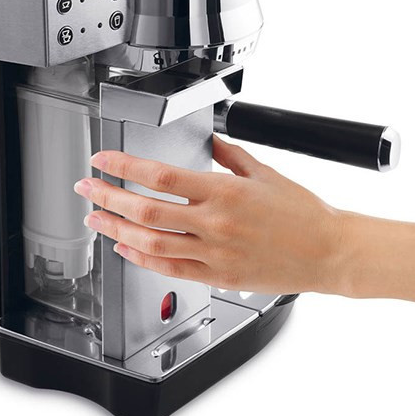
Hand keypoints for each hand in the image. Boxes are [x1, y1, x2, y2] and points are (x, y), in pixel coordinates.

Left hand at [73, 136, 340, 294]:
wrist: (328, 251)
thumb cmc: (302, 212)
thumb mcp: (264, 172)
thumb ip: (229, 154)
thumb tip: (207, 139)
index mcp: (224, 192)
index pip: (160, 176)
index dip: (124, 167)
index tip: (104, 160)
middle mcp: (214, 223)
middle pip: (145, 211)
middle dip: (107, 197)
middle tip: (87, 187)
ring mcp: (214, 253)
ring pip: (150, 244)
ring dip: (116, 229)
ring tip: (96, 218)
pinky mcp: (217, 276)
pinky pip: (169, 269)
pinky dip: (141, 258)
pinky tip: (125, 248)